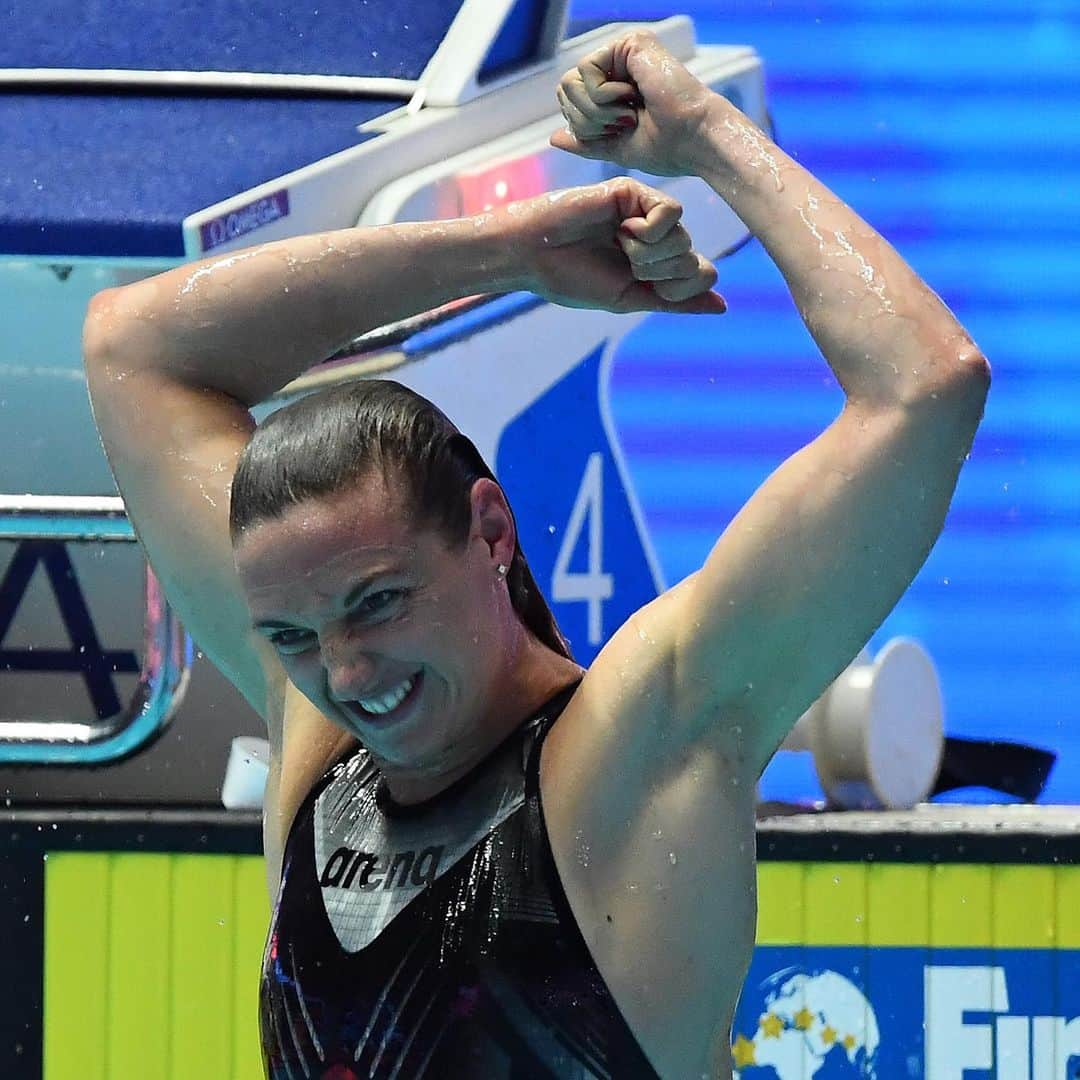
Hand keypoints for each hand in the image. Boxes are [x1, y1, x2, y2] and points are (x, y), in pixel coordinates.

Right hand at [505, 178, 725, 314]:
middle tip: (626, 264)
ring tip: (620, 246)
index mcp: (651, 264)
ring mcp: (643, 213)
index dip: (679, 288)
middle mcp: (651, 237)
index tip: (646, 287)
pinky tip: (623, 229)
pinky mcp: (633, 192)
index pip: (698, 274)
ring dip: (651, 253)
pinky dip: (651, 230)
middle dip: (660, 271)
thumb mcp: (629, 299)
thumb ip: (676, 301)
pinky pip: (670, 212)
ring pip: (683, 236)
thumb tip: (723, 306)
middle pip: (691, 256)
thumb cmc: (572, 280)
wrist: (532, 256)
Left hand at [550, 30, 714, 176]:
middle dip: (588, 121)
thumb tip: (554, 136)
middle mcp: (618, 64)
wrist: (693, 140)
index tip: (619, 132)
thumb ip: (586, 142)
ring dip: (596, 111)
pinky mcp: (628, 44)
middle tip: (623, 123)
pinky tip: (632, 98)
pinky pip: (586, 71)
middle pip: (565, 90)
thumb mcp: (616, 148)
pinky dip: (605, 97)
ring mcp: (623, 52)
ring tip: (627, 113)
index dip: (583, 126)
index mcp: (616, 87)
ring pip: (571, 82)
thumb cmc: (668, 148)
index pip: (570, 101)